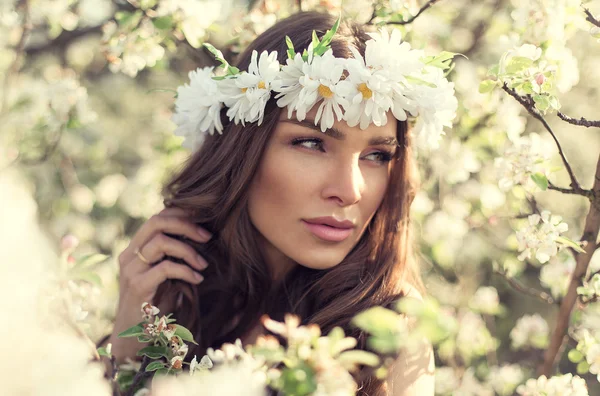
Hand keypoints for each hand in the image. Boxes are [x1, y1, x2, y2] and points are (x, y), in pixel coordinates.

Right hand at [108, 207, 211, 361]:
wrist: (133, 337)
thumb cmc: (154, 305)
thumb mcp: (165, 275)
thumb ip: (173, 256)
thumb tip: (202, 236)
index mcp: (134, 248)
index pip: (157, 218)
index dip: (181, 214)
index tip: (204, 220)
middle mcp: (129, 255)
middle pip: (157, 222)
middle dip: (187, 225)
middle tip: (208, 236)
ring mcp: (130, 270)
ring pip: (161, 242)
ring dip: (189, 251)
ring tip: (203, 264)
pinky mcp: (137, 287)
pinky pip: (165, 268)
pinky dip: (186, 271)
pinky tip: (198, 279)